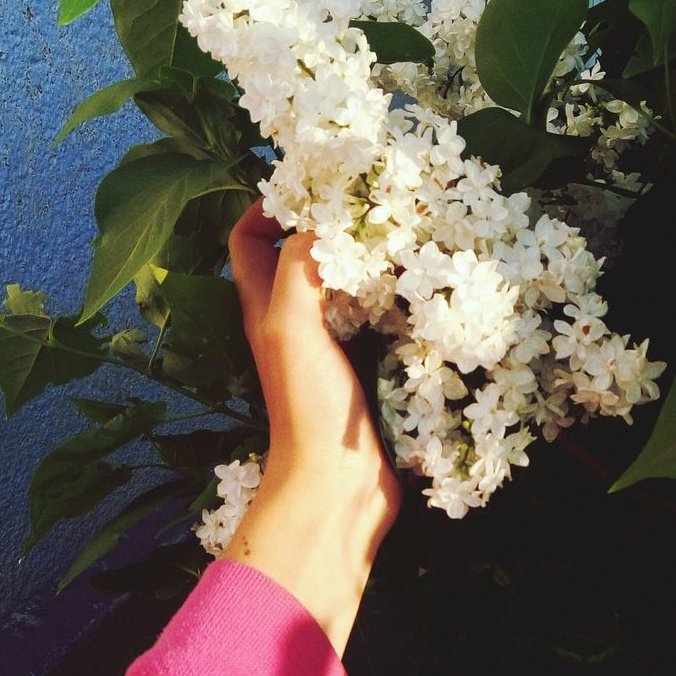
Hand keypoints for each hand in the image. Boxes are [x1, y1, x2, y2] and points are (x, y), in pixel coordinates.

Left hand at [223, 198, 401, 656]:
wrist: (339, 489)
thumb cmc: (309, 406)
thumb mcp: (293, 325)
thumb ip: (301, 268)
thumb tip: (328, 222)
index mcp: (266, 309)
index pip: (247, 240)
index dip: (267, 205)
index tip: (312, 186)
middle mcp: (295, 325)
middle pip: (300, 259)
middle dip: (330, 227)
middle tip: (373, 203)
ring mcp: (333, 352)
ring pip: (345, 290)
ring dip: (370, 263)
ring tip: (407, 235)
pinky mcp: (369, 375)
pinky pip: (380, 325)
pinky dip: (398, 303)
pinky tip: (428, 291)